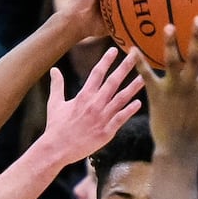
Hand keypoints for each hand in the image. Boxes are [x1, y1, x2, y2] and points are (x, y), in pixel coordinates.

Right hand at [39, 45, 143, 165]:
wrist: (57, 149)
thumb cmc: (55, 126)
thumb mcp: (55, 103)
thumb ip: (57, 85)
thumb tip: (54, 70)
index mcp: (83, 96)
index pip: (97, 73)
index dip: (106, 60)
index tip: (114, 50)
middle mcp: (94, 104)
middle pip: (113, 82)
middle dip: (125, 67)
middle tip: (135, 54)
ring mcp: (102, 118)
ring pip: (121, 99)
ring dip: (133, 87)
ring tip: (144, 77)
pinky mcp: (106, 132)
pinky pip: (121, 118)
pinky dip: (130, 110)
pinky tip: (139, 103)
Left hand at [135, 21, 197, 156]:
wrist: (176, 151)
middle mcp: (189, 87)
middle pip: (194, 58)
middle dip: (197, 38)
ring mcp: (171, 90)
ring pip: (170, 62)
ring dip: (170, 44)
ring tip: (168, 26)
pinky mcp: (155, 95)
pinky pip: (146, 76)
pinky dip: (139, 63)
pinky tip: (131, 48)